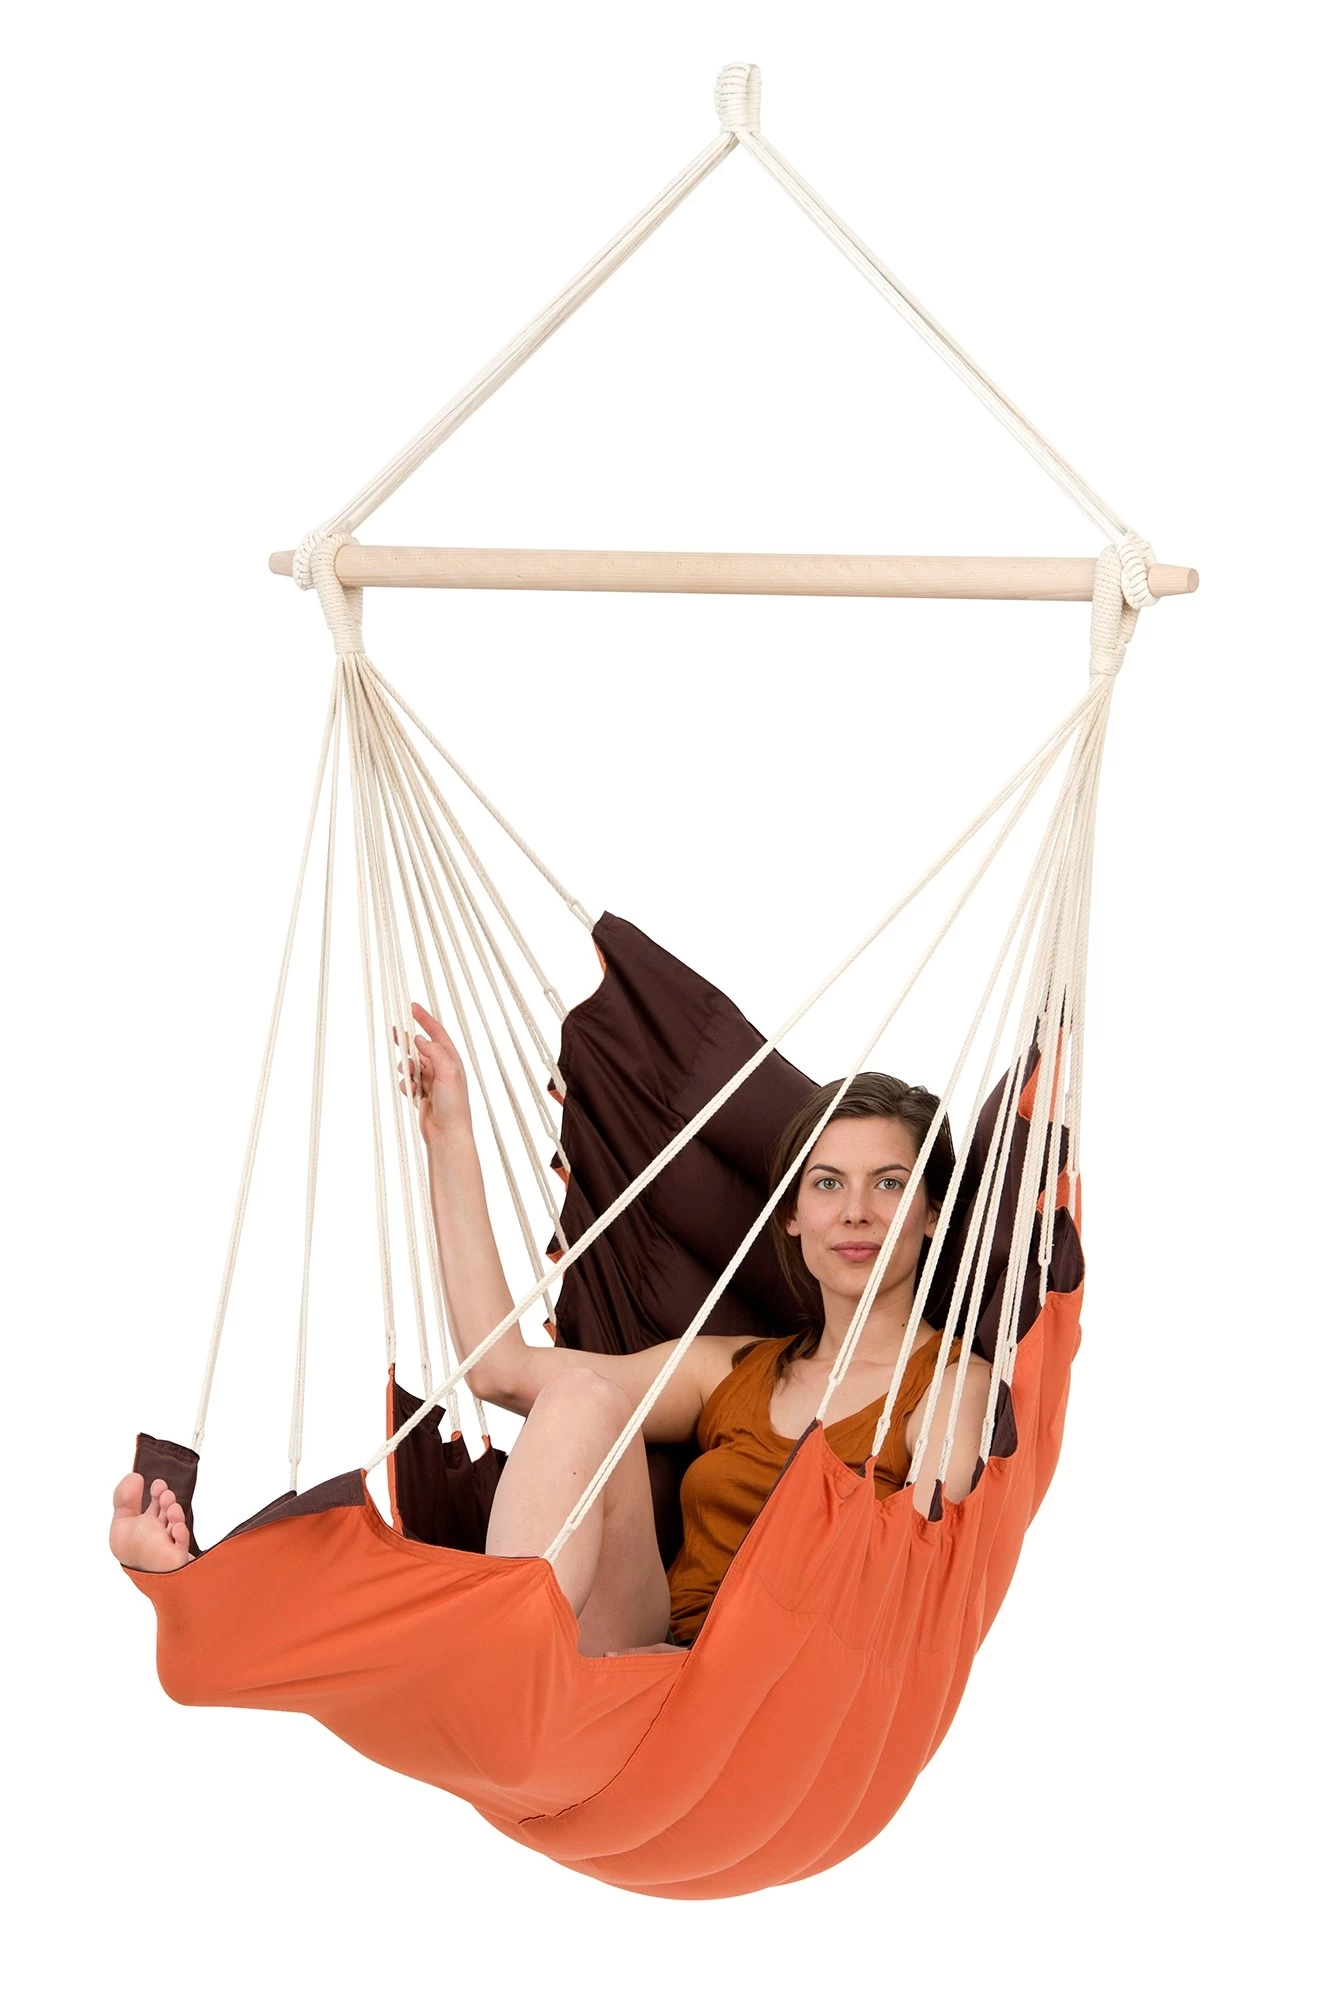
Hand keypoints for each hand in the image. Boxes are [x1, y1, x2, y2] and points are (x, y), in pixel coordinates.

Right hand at [397, 1002, 470, 1145]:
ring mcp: (431, 1081)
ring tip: (409, 1075)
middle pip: (421, 1047)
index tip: (412, 1006)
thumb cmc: (453, 1105)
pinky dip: (406, 1084)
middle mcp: (442, 1068)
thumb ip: (434, 1053)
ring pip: (412, 1065)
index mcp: (451, 1060)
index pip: (437, 1033)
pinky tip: (411, 1092)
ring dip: (407, 1068)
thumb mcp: (448, 1072)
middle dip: (407, 1041)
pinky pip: (408, 1082)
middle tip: (394, 1031)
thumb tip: (419, 1039)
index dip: (424, 1019)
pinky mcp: (422, 1093)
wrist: (447, 1133)